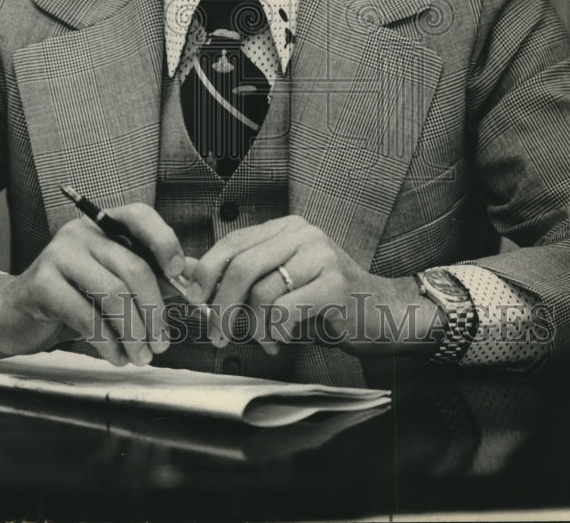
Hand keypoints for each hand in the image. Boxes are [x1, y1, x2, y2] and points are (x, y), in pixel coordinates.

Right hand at [0, 203, 184, 365]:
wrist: (15, 315)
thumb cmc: (73, 297)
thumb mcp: (113, 281)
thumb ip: (152, 275)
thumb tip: (196, 278)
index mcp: (103, 224)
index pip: (140, 215)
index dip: (166, 242)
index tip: (181, 279)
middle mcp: (81, 231)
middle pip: (133, 268)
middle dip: (154, 311)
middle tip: (161, 344)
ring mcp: (58, 254)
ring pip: (112, 294)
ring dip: (133, 333)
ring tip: (141, 357)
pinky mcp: (40, 283)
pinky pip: (85, 316)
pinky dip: (108, 343)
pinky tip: (116, 358)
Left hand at [186, 216, 439, 356]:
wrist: (384, 314)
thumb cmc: (324, 302)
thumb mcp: (278, 284)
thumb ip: (237, 277)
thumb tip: (185, 273)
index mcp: (285, 228)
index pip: (232, 242)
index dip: (206, 272)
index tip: (194, 302)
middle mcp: (302, 234)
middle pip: (241, 265)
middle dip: (220, 304)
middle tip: (216, 334)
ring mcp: (321, 255)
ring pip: (262, 291)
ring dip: (253, 327)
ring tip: (263, 341)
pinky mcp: (335, 284)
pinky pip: (284, 310)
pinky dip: (274, 332)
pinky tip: (281, 341)